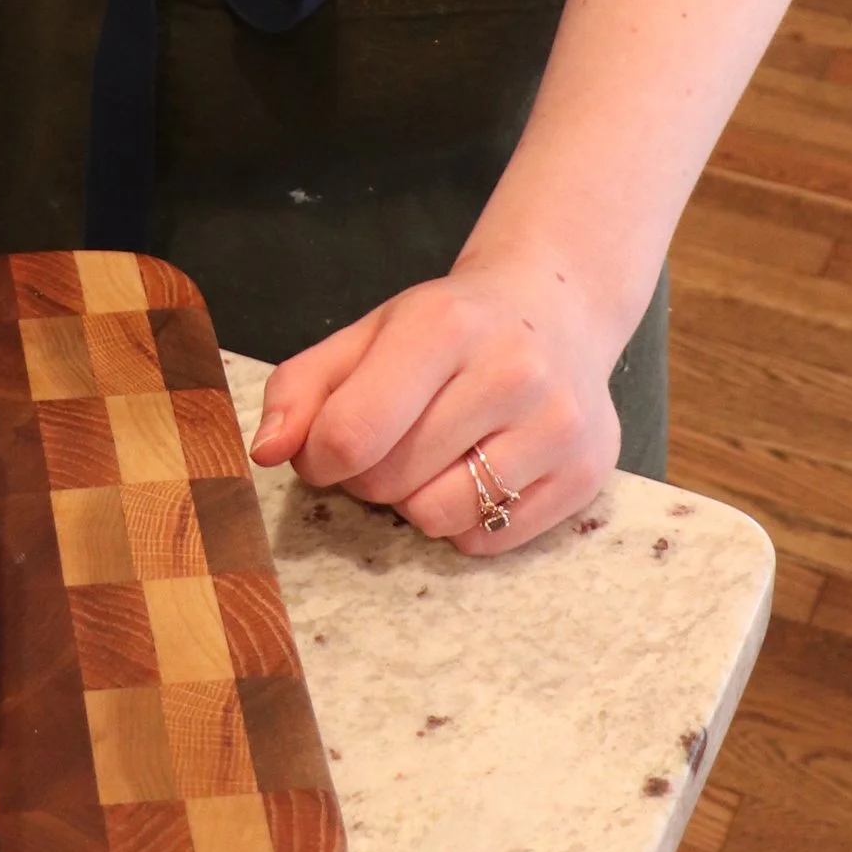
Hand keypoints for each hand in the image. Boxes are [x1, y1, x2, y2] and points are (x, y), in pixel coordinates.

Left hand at [248, 253, 623, 554]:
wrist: (556, 311)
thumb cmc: (448, 329)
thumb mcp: (369, 334)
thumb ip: (303, 386)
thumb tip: (265, 452)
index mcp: (444, 325)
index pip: (352, 433)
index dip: (319, 457)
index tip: (325, 448)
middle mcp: (511, 371)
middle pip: (390, 481)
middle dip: (370, 475)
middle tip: (392, 441)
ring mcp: (557, 425)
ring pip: (438, 518)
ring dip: (416, 502)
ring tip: (435, 458)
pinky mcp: (585, 474)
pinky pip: (487, 540)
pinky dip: (465, 520)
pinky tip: (479, 470)